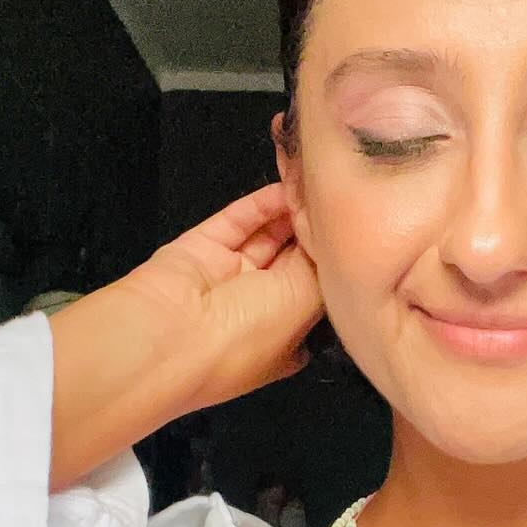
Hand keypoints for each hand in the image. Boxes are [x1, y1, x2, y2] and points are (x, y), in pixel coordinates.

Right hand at [115, 182, 324, 409]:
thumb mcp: (304, 305)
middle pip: (293, 263)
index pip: (315, 296)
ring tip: (318, 188)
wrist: (172, 334)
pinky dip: (261, 205)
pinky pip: (237, 222)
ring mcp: (228, 279)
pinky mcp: (203, 250)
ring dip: (291, 215)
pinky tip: (287, 187)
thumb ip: (320, 266)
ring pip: (267, 239)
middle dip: (313, 235)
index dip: (332, 266)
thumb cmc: (243, 340)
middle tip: (339, 203)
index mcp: (285, 338)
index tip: (354, 237)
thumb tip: (326, 239)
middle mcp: (257, 311)